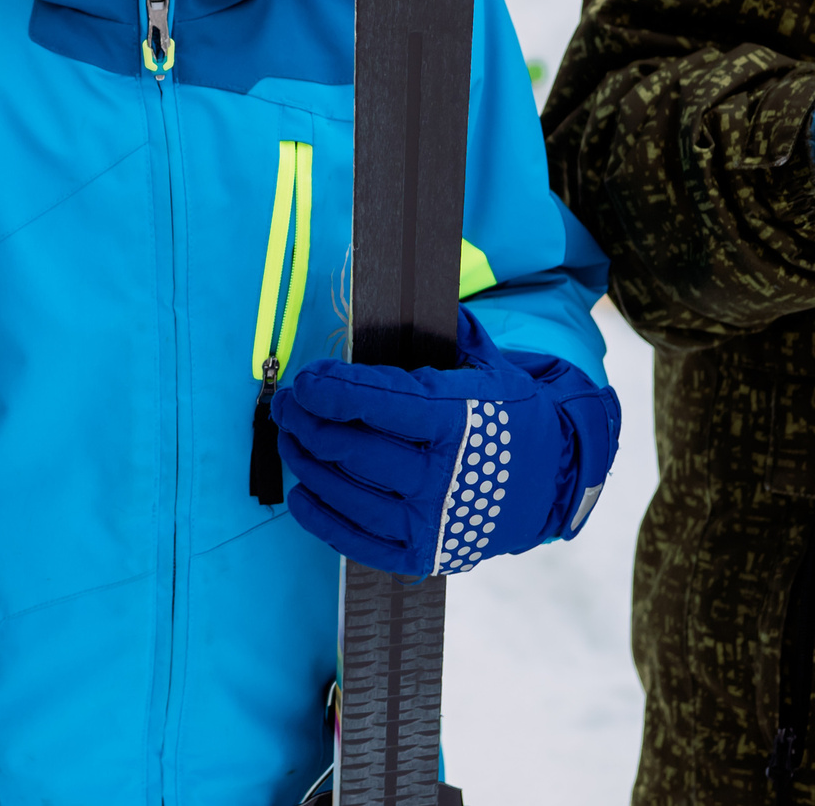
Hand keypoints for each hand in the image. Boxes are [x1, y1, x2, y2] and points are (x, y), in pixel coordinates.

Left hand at [275, 309, 620, 575]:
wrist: (553, 484)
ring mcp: (432, 521)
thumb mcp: (491, 368)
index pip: (375, 402)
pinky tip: (304, 490)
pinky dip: (319, 514)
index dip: (328, 389)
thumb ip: (450, 332)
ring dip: (303, 461)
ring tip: (291, 438)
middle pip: (347, 448)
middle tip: (288, 405)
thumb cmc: (509, 418)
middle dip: (304, 420)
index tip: (305, 380)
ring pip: (343, 490)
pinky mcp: (423, 554)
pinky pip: (355, 539)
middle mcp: (442, 475)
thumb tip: (416, 287)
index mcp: (457, 421)